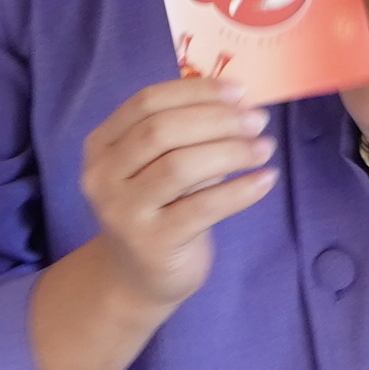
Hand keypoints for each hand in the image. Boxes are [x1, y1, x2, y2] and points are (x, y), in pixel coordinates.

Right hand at [72, 71, 276, 310]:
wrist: (137, 279)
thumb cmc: (159, 210)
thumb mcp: (160, 166)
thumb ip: (187, 134)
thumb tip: (240, 103)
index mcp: (101, 145)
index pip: (147, 102)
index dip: (195, 91)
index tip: (239, 90)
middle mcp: (103, 176)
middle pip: (160, 131)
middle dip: (216, 119)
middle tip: (258, 120)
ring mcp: (123, 212)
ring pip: (180, 166)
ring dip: (231, 151)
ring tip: (265, 147)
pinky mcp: (152, 243)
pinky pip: (203, 207)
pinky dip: (240, 190)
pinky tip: (266, 179)